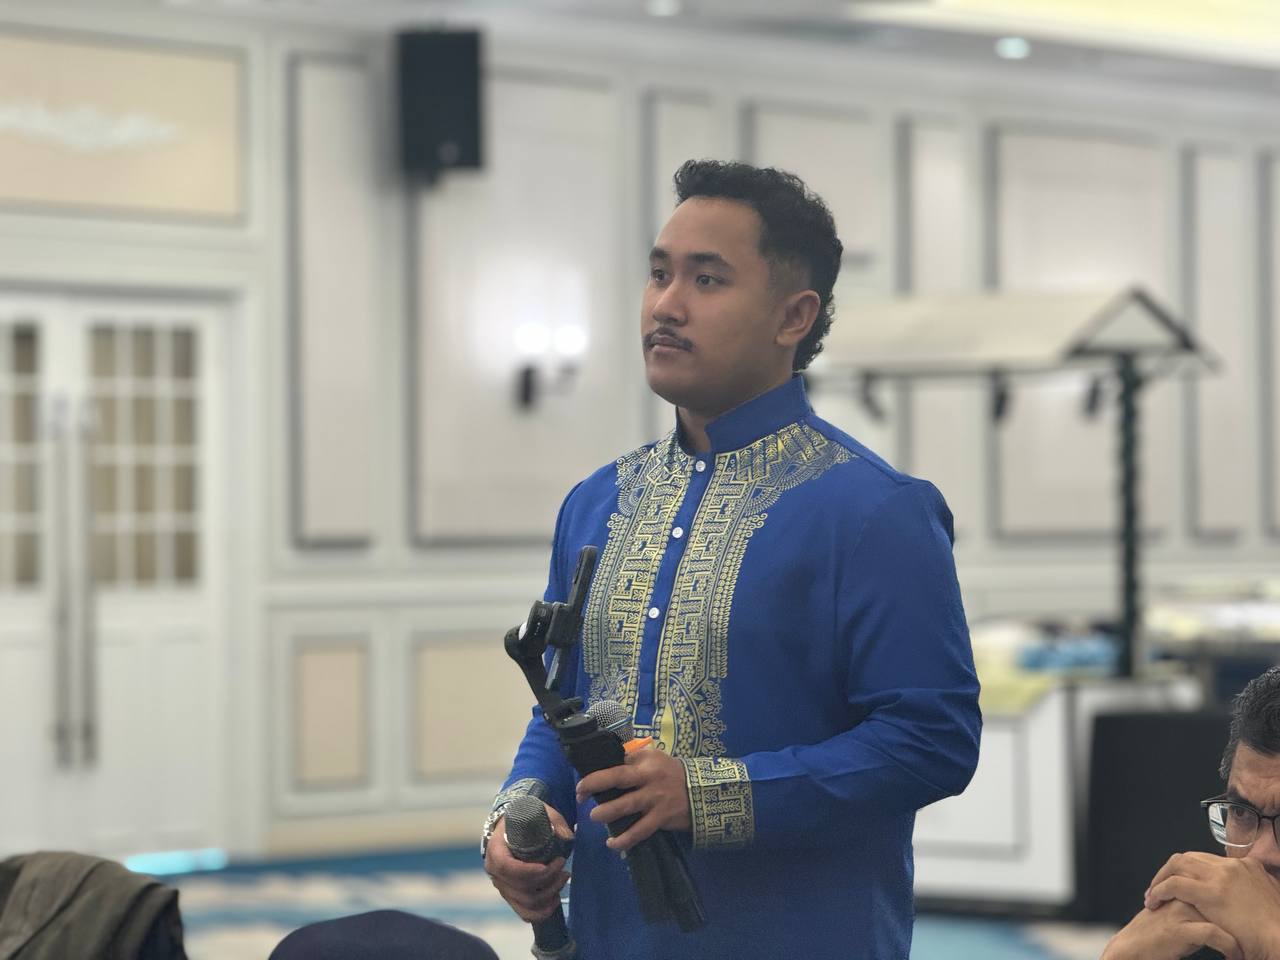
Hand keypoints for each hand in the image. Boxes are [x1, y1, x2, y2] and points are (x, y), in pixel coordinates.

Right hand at [483, 803, 572, 922]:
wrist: (512, 828)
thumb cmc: (524, 820)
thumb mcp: (539, 813)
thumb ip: (555, 822)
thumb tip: (567, 837)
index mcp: (496, 850)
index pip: (505, 867)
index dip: (527, 871)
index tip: (547, 866)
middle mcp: (495, 872)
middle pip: (520, 887)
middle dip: (547, 881)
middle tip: (563, 867)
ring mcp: (502, 886)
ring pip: (525, 902)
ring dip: (549, 894)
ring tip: (563, 878)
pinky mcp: (511, 896)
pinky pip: (524, 912)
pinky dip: (541, 912)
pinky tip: (555, 900)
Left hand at [575, 745, 691, 853]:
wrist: (701, 790)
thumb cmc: (670, 772)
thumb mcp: (653, 758)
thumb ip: (630, 761)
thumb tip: (604, 767)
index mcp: (644, 762)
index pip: (616, 766)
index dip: (596, 776)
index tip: (581, 786)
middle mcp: (648, 779)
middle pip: (619, 780)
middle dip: (596, 787)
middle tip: (580, 796)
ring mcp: (655, 799)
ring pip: (628, 806)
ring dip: (608, 813)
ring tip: (594, 818)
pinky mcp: (661, 818)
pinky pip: (640, 831)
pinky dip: (626, 839)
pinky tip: (612, 843)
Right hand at [1102, 899, 1241, 959]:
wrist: (1132, 946)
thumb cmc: (1154, 930)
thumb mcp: (1173, 907)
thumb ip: (1192, 896)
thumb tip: (1221, 899)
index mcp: (1181, 885)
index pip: (1214, 881)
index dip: (1231, 898)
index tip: (1241, 916)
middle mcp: (1182, 893)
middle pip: (1219, 894)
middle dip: (1238, 914)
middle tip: (1246, 930)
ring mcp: (1181, 910)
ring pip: (1222, 912)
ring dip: (1239, 931)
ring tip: (1245, 945)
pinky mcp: (1181, 929)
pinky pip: (1215, 934)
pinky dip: (1230, 946)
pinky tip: (1233, 955)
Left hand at [1145, 852, 1279, 958]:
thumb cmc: (1274, 931)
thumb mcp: (1266, 899)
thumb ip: (1250, 889)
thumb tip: (1239, 894)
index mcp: (1247, 866)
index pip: (1207, 859)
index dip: (1189, 870)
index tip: (1179, 882)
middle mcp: (1233, 866)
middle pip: (1190, 858)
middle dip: (1170, 871)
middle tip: (1159, 887)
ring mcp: (1223, 876)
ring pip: (1178, 864)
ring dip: (1160, 878)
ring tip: (1152, 895)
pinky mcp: (1212, 893)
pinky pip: (1175, 884)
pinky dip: (1160, 890)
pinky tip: (1154, 900)